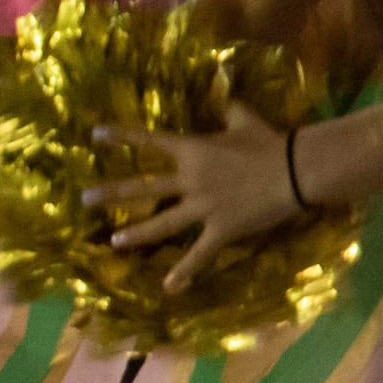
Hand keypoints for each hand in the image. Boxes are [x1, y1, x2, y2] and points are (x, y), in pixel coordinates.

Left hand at [88, 121, 307, 291]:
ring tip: (114, 241)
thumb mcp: (246, 120)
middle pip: (144, 187)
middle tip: (84, 199)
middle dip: (112, 193)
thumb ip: (230, 110)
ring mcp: (203, 207)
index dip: (122, 136)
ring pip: (162, 223)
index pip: (150, 141)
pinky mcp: (220, 229)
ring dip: (136, 233)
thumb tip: (227, 95)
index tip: (94, 134)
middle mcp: (190, 180)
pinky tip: (168, 287)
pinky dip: (184, 271)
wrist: (298, 170)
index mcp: (193, 150)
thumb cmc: (272, 143)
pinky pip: (199, 254)